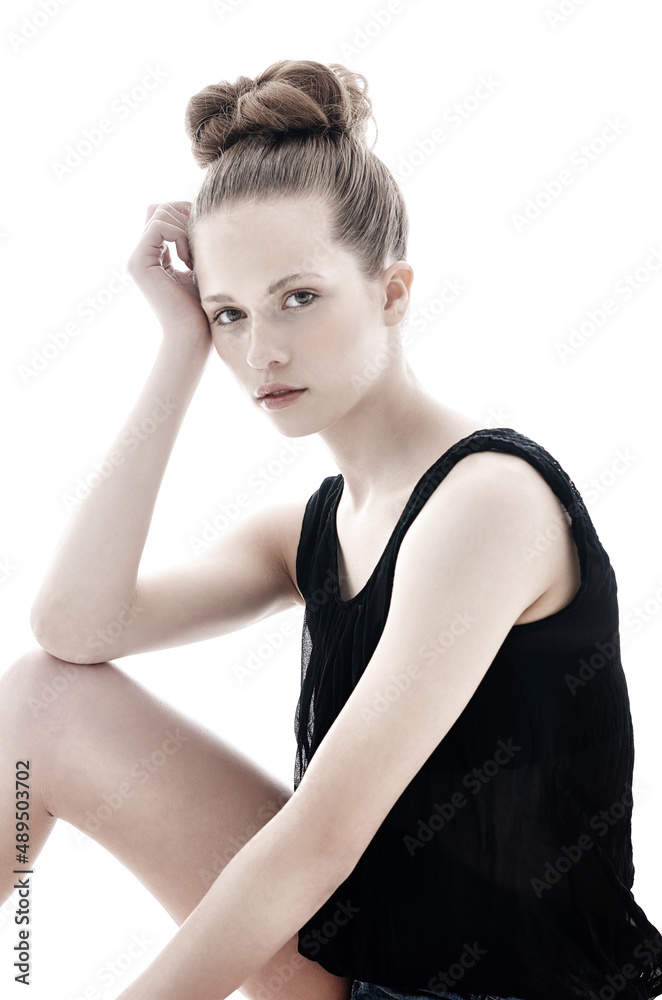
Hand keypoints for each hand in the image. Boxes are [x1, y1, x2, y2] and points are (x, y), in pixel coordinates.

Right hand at [127, 201, 211, 353]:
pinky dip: (178, 235)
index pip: (164, 213)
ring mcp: (138, 258)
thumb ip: (194, 243)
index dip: (185, 213)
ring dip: (184, 227)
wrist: (192, 335)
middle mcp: (142, 254)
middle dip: (185, 216)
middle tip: (200, 244)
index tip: (205, 235)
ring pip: (159, 212)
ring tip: (193, 257)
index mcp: (155, 255)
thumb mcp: (201, 267)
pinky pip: (158, 226)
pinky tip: (187, 260)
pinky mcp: (139, 263)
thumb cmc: (202, 307)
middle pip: (159, 207)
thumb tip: (200, 213)